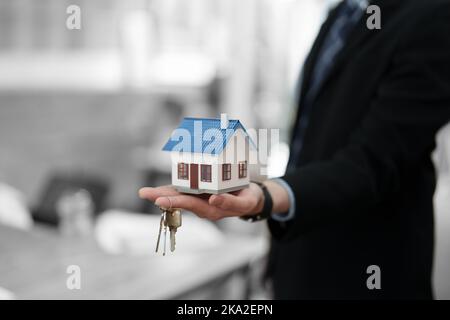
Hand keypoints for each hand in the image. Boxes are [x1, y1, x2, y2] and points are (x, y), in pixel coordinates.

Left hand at [138, 183, 264, 220]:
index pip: (190, 205)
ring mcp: (199, 198)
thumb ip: (230, 203)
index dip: (175, 202)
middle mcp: (201, 205)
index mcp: (210, 209)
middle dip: (161, 197)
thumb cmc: (247, 200)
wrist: (249, 198)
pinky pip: (184, 188)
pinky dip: (172, 186)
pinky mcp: (199, 190)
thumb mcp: (244, 203)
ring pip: (178, 195)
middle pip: (178, 201)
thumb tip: (213, 200)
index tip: (160, 201)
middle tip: (144, 193)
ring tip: (144, 192)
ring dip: (161, 193)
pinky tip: (159, 188)